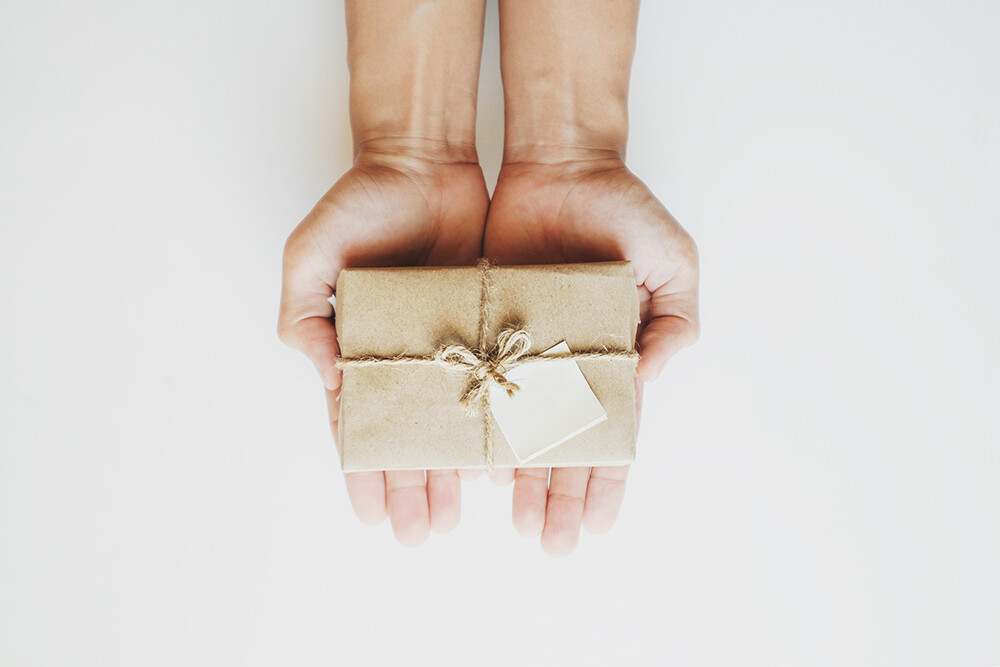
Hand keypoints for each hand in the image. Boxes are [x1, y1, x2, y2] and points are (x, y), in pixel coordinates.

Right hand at [279, 145, 488, 544]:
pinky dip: (495, 421)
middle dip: (411, 487)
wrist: (424, 159)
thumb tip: (326, 376)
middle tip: (421, 533)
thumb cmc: (359, 201)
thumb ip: (304, 314)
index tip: (373, 515)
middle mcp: (403, 353)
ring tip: (458, 514)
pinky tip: (500, 462)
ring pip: (453, 421)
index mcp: (357, 346)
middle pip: (408, 434)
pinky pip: (496, 382)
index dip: (365, 470)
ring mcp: (449, 342)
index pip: (359, 424)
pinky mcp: (489, 323)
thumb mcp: (310, 253)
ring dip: (452, 469)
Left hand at [483, 153, 699, 555]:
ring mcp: (524, 348)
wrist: (562, 165)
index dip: (605, 482)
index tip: (596, 528)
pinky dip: (479, 424)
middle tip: (549, 544)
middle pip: (563, 445)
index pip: (610, 435)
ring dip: (518, 478)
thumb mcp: (672, 260)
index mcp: (615, 357)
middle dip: (559, 496)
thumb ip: (675, 321)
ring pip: (519, 427)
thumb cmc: (625, 209)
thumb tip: (649, 380)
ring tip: (512, 522)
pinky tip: (473, 467)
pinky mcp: (485, 326)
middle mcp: (568, 363)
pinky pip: (479, 386)